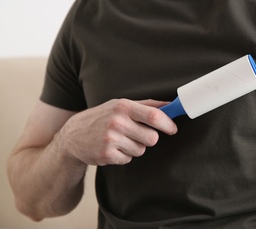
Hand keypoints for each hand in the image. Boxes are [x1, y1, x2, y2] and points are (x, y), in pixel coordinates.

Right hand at [56, 99, 177, 165]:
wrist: (73, 136)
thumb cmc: (102, 117)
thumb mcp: (119, 105)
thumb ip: (145, 105)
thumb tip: (170, 105)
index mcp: (123, 106)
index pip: (154, 116)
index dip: (168, 124)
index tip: (173, 128)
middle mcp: (117, 122)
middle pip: (152, 138)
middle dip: (149, 139)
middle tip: (138, 134)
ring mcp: (111, 139)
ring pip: (142, 150)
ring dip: (135, 147)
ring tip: (120, 140)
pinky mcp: (107, 155)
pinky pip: (129, 159)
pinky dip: (124, 155)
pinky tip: (112, 148)